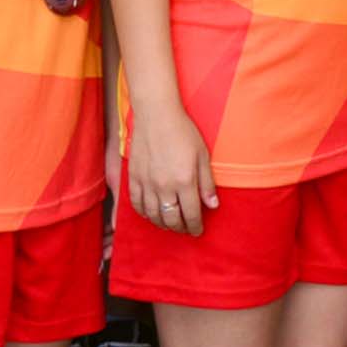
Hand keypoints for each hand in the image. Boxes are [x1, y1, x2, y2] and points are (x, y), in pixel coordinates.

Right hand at [128, 105, 215, 237]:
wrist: (156, 115)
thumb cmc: (183, 132)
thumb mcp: (202, 155)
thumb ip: (207, 183)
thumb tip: (212, 206)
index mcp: (185, 181)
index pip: (191, 214)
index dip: (195, 226)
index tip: (198, 231)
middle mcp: (164, 186)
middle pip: (172, 219)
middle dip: (180, 228)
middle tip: (185, 229)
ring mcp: (147, 184)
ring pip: (154, 216)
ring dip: (163, 224)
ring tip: (170, 224)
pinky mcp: (134, 179)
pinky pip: (137, 205)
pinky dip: (145, 214)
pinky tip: (152, 214)